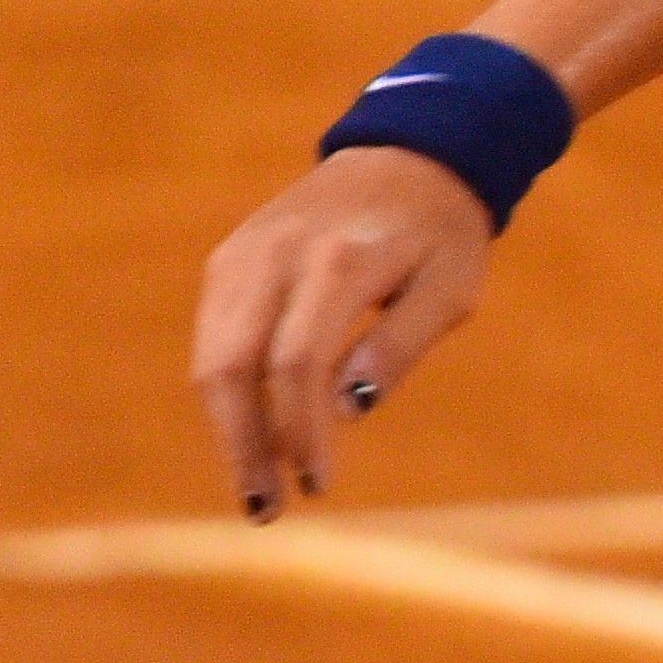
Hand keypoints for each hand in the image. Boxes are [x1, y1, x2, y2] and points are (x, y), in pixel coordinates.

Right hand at [191, 147, 495, 517]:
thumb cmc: (442, 231)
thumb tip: (347, 408)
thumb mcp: (451, 287)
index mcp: (339, 262)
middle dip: (244, 445)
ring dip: (228, 428)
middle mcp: (278, 254)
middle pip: (233, 365)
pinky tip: (255, 432)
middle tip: (266, 509)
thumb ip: (401, 344)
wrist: (410, 154)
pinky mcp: (230, 258)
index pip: (298, 363)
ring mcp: (244, 253)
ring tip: (258, 485)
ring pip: (212, 356)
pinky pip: (214, 336)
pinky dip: (227, 391)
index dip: (299, 430)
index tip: (318, 483)